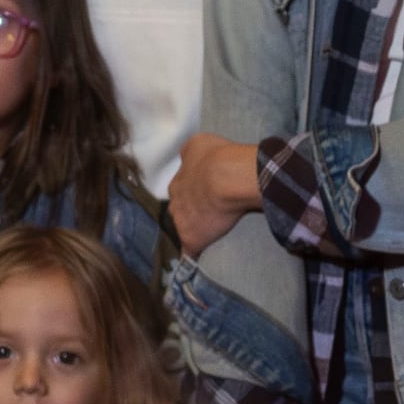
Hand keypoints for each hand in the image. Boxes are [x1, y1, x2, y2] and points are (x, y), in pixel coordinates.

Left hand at [167, 134, 270, 254]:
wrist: (228, 177)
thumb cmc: (216, 157)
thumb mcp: (197, 144)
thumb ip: (190, 155)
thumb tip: (186, 158)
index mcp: (177, 183)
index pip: (180, 192)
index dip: (192, 194)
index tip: (203, 196)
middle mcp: (174, 204)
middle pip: (178, 212)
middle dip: (189, 213)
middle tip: (206, 214)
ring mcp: (181, 223)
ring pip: (182, 231)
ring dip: (191, 232)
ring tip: (206, 235)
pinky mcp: (191, 240)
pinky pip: (189, 251)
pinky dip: (191, 255)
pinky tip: (195, 259)